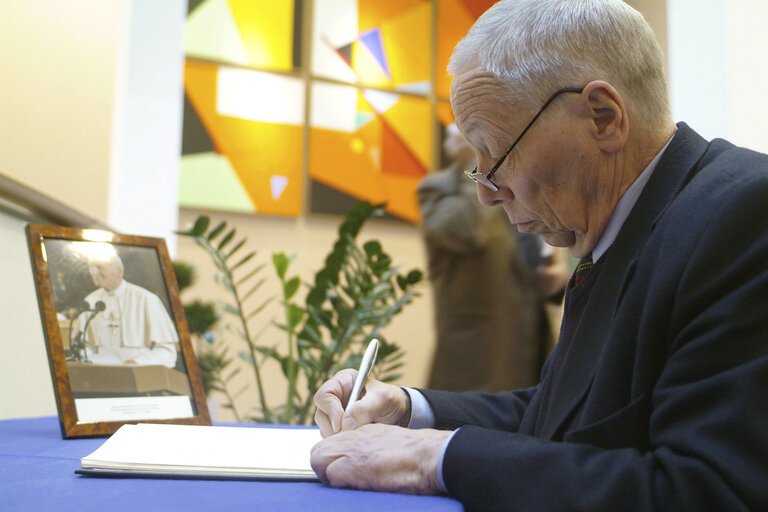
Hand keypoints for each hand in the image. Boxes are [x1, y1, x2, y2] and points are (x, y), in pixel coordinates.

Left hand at [310, 423, 450, 493]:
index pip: (330, 444)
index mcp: (364, 432)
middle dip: (323, 468)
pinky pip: (331, 474)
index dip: (330, 460)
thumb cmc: (418, 456)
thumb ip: (370, 448)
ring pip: (318, 459)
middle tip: (338, 481)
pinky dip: (338, 482)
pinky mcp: (356, 465)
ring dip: (327, 474)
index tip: (337, 472)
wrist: (431, 456)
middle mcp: (355, 437)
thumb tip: (358, 466)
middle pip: (318, 451)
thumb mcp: (389, 443)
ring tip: (346, 484)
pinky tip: (355, 486)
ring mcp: (354, 449)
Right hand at [313, 369, 409, 436]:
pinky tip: (356, 439)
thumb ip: (366, 408)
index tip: (341, 424)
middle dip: (333, 426)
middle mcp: (336, 397)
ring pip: (325, 427)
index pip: (324, 395)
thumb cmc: (390, 399)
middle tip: (349, 434)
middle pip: (321, 413)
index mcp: (343, 382)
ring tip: (358, 434)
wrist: (399, 414)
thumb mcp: (383, 398)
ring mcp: (335, 413)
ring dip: (337, 435)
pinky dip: (341, 442)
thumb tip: (346, 424)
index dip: (330, 410)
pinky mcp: (339, 427)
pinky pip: (331, 437)